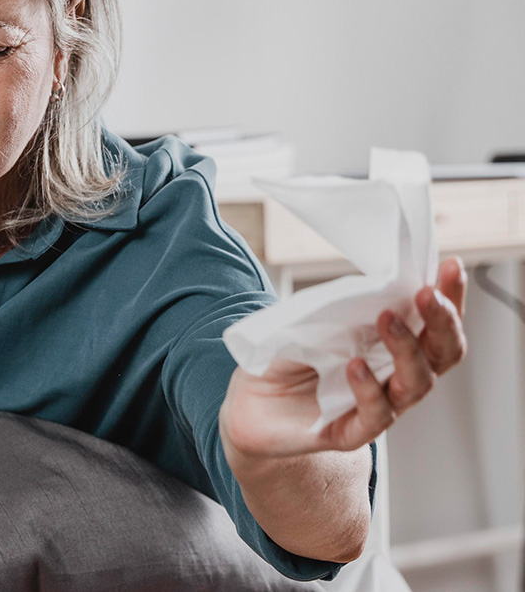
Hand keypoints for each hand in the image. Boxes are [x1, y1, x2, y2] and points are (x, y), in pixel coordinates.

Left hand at [220, 257, 467, 460]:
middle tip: (428, 293)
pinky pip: (374, 415)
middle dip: (443, 321)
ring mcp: (378, 407)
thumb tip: (374, 284)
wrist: (247, 403)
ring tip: (388, 319)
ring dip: (406, 348)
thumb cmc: (285, 358)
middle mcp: (395, 378)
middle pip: (443, 353)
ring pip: (416, 384)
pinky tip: (355, 365)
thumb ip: (343, 307)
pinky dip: (368, 388)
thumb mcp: (311, 321)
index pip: (435, 323)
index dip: (450, 297)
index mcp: (393, 347)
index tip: (451, 266)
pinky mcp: (350, 433)